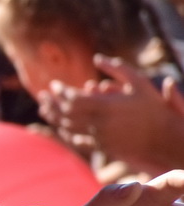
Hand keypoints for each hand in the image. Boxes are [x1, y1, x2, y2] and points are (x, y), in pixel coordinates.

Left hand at [40, 56, 183, 174]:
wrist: (164, 139)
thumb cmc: (154, 108)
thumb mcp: (139, 82)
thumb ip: (117, 68)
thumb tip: (96, 58)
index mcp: (105, 106)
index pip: (72, 98)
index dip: (60, 91)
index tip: (53, 85)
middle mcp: (98, 123)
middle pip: (65, 113)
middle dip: (52, 103)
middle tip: (42, 95)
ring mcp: (98, 137)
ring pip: (68, 127)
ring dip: (53, 118)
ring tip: (44, 109)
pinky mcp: (101, 147)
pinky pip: (77, 140)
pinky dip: (65, 133)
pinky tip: (60, 127)